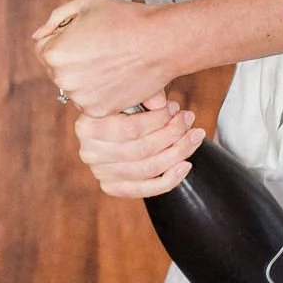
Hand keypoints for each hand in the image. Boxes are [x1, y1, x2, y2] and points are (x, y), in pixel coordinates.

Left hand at [32, 0, 178, 115]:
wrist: (160, 42)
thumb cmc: (123, 19)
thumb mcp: (84, 4)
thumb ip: (55, 19)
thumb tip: (38, 35)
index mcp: (54, 53)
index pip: (42, 48)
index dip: (63, 37)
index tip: (86, 34)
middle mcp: (63, 80)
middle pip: (56, 69)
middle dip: (72, 58)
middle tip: (100, 46)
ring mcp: (81, 99)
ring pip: (74, 86)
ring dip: (85, 76)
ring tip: (109, 60)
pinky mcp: (100, 111)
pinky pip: (90, 100)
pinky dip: (99, 91)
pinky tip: (115, 75)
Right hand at [74, 94, 204, 197]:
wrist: (106, 124)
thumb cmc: (120, 105)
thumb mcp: (127, 94)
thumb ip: (144, 95)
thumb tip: (162, 103)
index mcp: (87, 125)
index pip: (130, 128)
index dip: (159, 120)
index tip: (176, 108)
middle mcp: (89, 152)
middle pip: (141, 150)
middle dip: (172, 134)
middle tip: (190, 119)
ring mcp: (100, 172)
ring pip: (147, 169)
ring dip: (177, 153)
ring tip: (194, 137)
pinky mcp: (112, 187)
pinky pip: (146, 189)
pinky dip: (170, 179)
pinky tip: (185, 165)